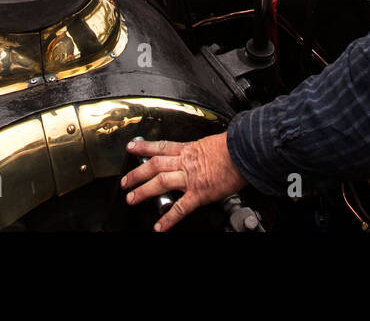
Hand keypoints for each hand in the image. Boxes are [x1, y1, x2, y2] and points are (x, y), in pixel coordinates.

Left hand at [120, 133, 247, 230]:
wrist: (245, 151)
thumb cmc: (234, 146)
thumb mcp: (212, 142)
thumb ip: (200, 150)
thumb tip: (199, 152)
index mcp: (189, 149)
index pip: (161, 146)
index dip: (144, 147)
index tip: (132, 148)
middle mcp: (186, 162)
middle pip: (154, 165)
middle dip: (137, 174)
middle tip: (125, 181)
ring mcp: (191, 178)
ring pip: (160, 183)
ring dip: (143, 191)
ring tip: (132, 199)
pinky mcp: (199, 193)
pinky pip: (180, 208)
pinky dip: (169, 219)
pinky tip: (160, 227)